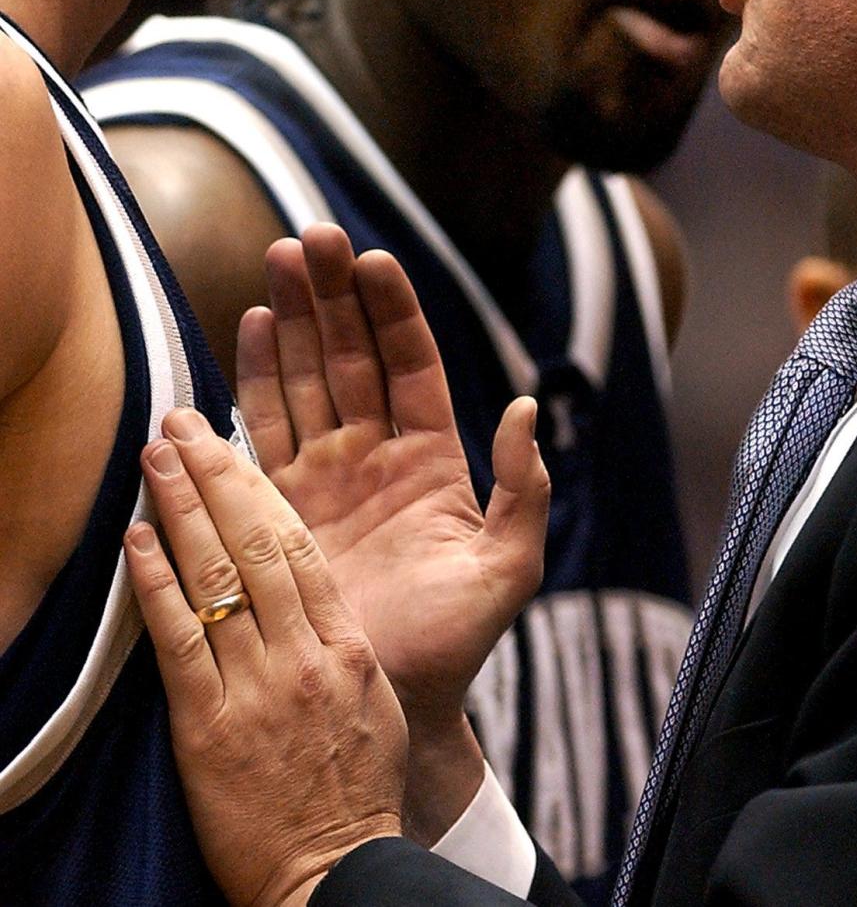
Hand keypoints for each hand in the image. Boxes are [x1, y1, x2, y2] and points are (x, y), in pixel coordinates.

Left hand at [124, 409, 405, 906]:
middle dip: (216, 474)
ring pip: (220, 577)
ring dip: (182, 508)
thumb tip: (307, 578)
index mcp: (347, 642)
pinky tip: (137, 541)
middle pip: (259, 542)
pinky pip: (182, 643)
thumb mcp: (371, 699)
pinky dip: (158, 586)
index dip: (260, 485)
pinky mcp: (211, 729)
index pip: (300, 542)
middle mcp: (306, 653)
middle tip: (179, 423)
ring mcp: (260, 688)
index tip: (228, 441)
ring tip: (153, 456)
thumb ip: (340, 633)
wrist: (336, 873)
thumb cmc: (356, 786)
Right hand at [236, 226, 549, 831]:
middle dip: (334, 295)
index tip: (375, 260)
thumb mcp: (508, 567)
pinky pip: (264, 426)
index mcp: (432, 457)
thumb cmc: (457, 640)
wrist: (394, 703)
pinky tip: (249, 324)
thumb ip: (522, 488)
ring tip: (279, 259)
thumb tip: (524, 405)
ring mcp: (324, 474)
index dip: (393, 312)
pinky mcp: (278, 503)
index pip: (410, 364)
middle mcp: (375, 453)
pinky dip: (255, 374)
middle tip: (315, 236)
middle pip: (351, 354)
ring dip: (292, 318)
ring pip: (306, 377)